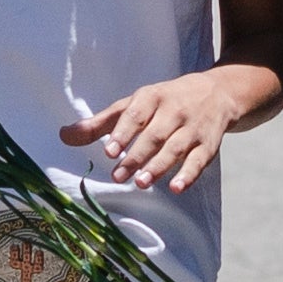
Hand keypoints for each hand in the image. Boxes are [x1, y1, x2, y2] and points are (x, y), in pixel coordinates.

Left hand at [66, 74, 237, 191]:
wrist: (218, 92)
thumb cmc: (165, 102)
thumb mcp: (134, 105)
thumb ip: (100, 123)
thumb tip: (64, 136)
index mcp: (152, 97)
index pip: (135, 114)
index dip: (122, 133)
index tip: (108, 151)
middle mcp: (174, 110)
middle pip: (154, 135)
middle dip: (137, 156)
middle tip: (118, 176)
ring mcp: (193, 128)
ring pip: (176, 148)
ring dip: (159, 167)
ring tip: (141, 183)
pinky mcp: (210, 144)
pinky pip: (200, 160)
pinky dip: (189, 175)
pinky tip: (177, 188)